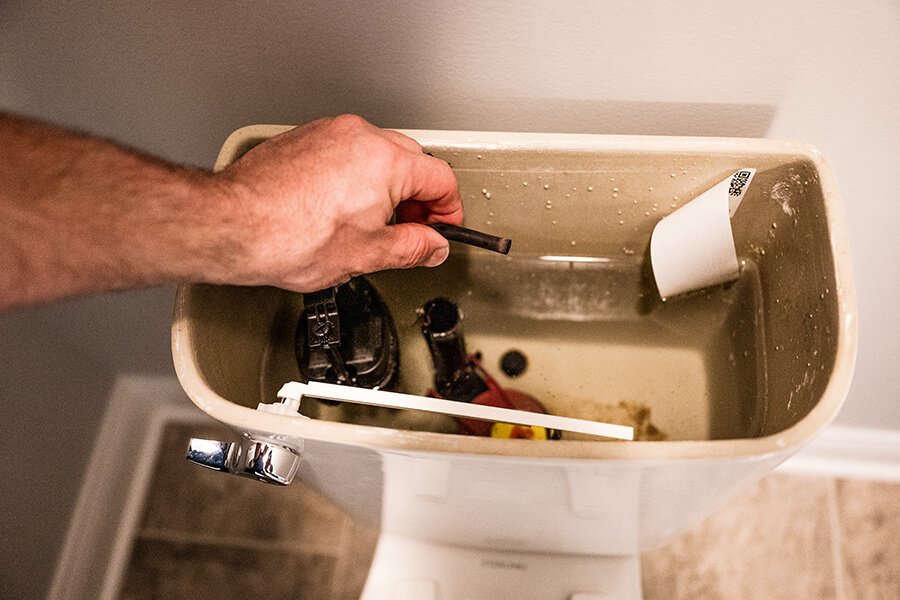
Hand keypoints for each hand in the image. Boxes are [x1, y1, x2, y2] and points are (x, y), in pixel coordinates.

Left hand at [217, 115, 462, 291]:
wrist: (232, 225)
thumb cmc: (287, 236)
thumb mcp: (367, 255)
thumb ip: (413, 248)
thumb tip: (434, 246)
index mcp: (385, 161)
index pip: (441, 179)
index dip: (449, 211)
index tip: (441, 230)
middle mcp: (360, 137)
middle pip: (413, 162)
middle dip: (417, 199)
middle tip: (408, 232)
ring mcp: (330, 133)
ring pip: (378, 155)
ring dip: (385, 188)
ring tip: (369, 224)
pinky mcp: (305, 138)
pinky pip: (346, 154)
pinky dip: (354, 178)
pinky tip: (338, 210)